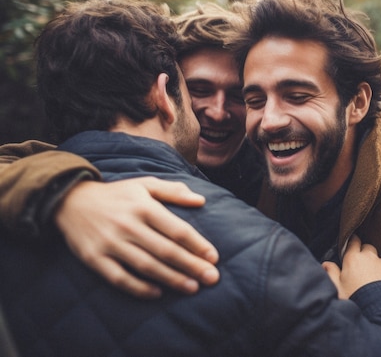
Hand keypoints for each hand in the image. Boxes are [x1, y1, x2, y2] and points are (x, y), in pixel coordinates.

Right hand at [55, 177, 219, 298]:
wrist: (69, 200)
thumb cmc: (117, 194)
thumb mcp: (144, 185)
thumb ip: (173, 191)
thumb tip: (201, 200)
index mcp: (143, 206)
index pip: (177, 229)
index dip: (197, 244)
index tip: (214, 257)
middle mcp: (128, 224)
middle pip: (165, 250)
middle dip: (191, 265)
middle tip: (212, 278)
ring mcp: (110, 243)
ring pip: (146, 266)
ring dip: (171, 279)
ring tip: (192, 288)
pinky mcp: (94, 258)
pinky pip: (119, 277)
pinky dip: (138, 288)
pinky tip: (157, 293)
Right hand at [322, 235, 380, 298]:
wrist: (380, 312)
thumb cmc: (356, 300)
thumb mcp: (337, 288)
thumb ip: (331, 273)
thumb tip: (325, 264)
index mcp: (353, 259)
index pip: (353, 242)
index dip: (352, 242)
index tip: (352, 245)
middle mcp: (370, 257)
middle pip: (367, 248)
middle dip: (365, 255)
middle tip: (361, 269)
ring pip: (380, 260)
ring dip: (377, 266)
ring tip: (375, 282)